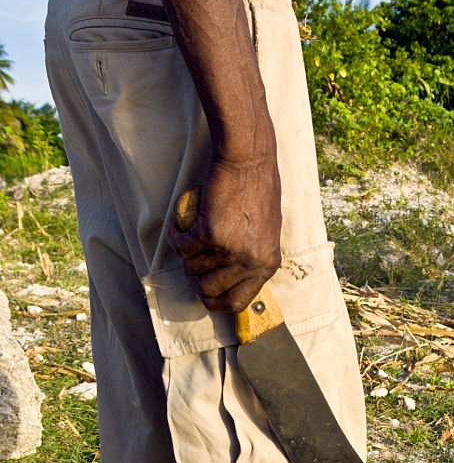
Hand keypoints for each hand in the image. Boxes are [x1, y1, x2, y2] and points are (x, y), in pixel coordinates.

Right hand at [168, 154, 281, 312]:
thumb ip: (252, 256)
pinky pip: (181, 246)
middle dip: (194, 279)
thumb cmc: (258, 189)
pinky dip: (175, 237)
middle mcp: (250, 261)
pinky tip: (179, 226)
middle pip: (209, 290)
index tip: (204, 293)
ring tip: (190, 234)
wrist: (249, 160)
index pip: (238, 301)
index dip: (216, 302)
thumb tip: (230, 279)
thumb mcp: (266, 232)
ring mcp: (230, 250)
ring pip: (192, 267)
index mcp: (267, 264)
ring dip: (185, 254)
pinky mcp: (210, 233)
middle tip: (191, 260)